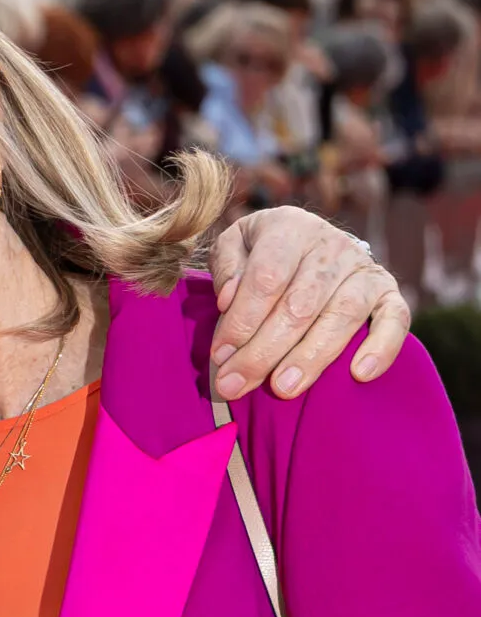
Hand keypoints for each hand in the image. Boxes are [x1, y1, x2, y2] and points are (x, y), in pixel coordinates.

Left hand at [208, 209, 410, 400]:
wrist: (310, 244)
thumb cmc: (263, 254)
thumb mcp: (234, 247)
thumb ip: (227, 268)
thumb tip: (228, 300)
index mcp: (290, 228)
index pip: (266, 278)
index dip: (241, 320)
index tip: (220, 355)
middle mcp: (331, 245)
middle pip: (300, 305)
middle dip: (264, 351)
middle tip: (236, 385)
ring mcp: (364, 269)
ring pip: (341, 316)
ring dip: (310, 357)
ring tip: (283, 389)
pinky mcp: (389, 292)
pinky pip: (395, 319)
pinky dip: (382, 347)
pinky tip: (360, 374)